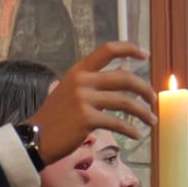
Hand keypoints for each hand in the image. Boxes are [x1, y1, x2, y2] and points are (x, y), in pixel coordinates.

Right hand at [28, 42, 155, 157]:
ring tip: (151, 121)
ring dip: (143, 112)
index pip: (107, 50)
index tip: (145, 54)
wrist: (35, 137)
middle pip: (125, 78)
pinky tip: (136, 135)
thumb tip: (123, 71)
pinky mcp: (87, 119)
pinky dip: (130, 129)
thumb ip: (95, 82)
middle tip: (152, 100)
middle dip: (145, 89)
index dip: (129, 49)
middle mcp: (82, 81)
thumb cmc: (54, 116)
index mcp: (78, 71)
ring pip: (125, 102)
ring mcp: (84, 100)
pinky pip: (117, 123)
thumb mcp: (72, 92)